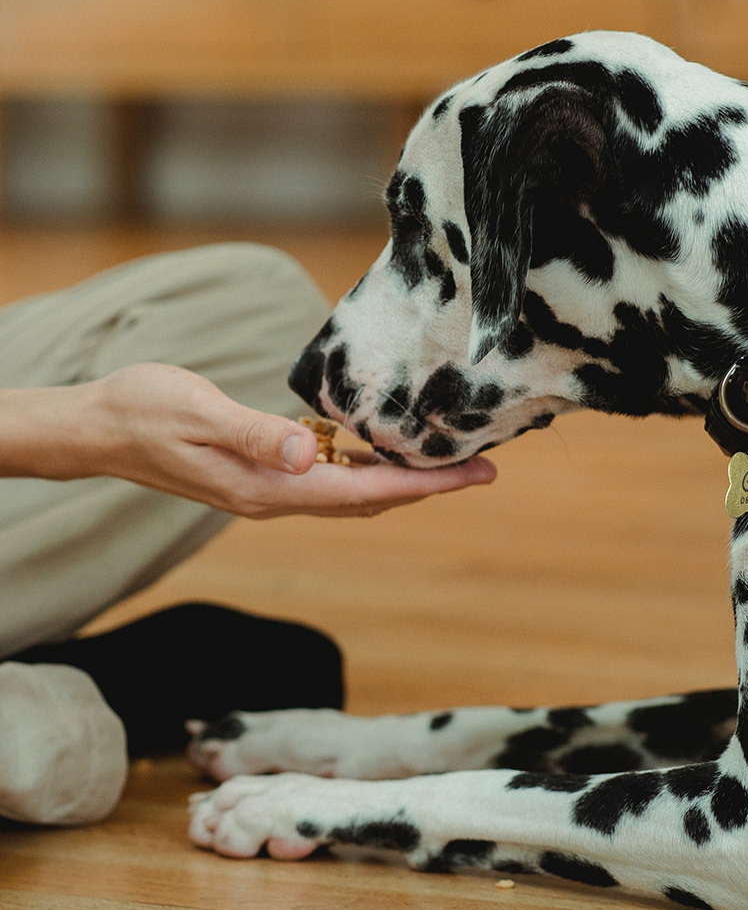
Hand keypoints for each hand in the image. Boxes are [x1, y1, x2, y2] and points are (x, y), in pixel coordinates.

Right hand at [0, 363, 495, 518]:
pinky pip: (331, 481)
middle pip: (371, 498)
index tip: (474, 477)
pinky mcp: (263, 475)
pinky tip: (382, 450)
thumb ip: (256, 435)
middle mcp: (277, 497)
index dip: (425, 486)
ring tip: (448, 463)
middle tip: (483, 470)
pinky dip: (367, 469)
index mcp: (270, 487)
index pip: (366, 491)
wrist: (101, 429)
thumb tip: (309, 453)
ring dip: (403, 480)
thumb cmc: (146, 412)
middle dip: (429, 487)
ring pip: (354, 493)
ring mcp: (270, 491)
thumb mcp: (200, 413)